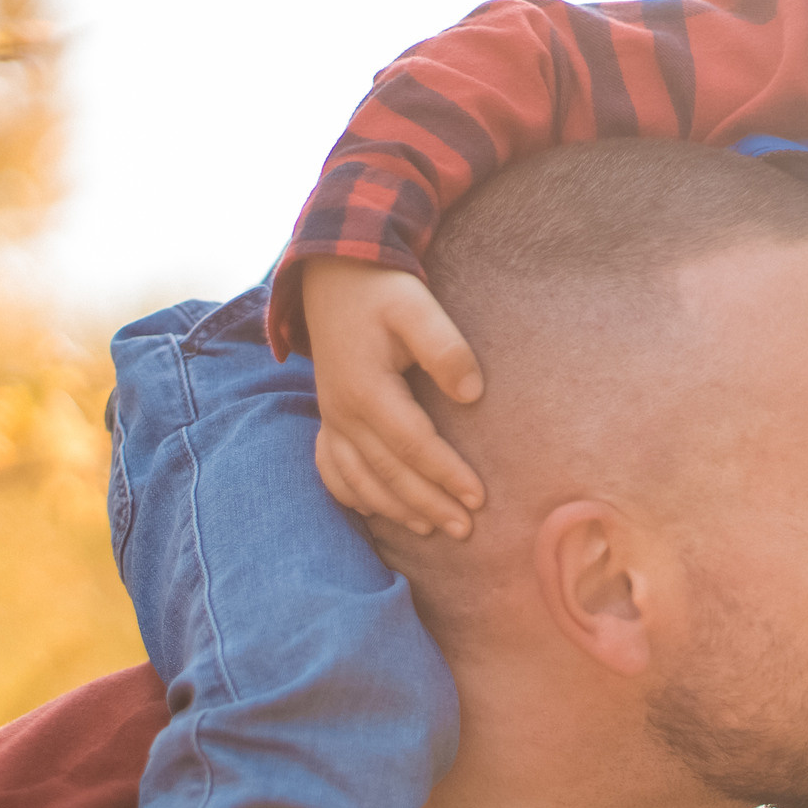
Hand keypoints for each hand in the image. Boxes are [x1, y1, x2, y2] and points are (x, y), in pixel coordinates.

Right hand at [302, 256, 486, 538]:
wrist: (334, 277)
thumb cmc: (382, 292)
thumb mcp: (417, 306)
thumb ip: (445, 348)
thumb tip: (472, 394)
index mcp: (366, 389)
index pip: (413, 445)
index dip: (446, 474)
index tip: (479, 498)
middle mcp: (342, 411)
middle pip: (389, 472)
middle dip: (428, 504)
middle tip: (465, 531)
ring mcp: (331, 417)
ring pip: (360, 478)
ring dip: (395, 509)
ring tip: (431, 529)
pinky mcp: (328, 417)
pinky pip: (332, 467)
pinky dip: (352, 494)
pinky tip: (375, 511)